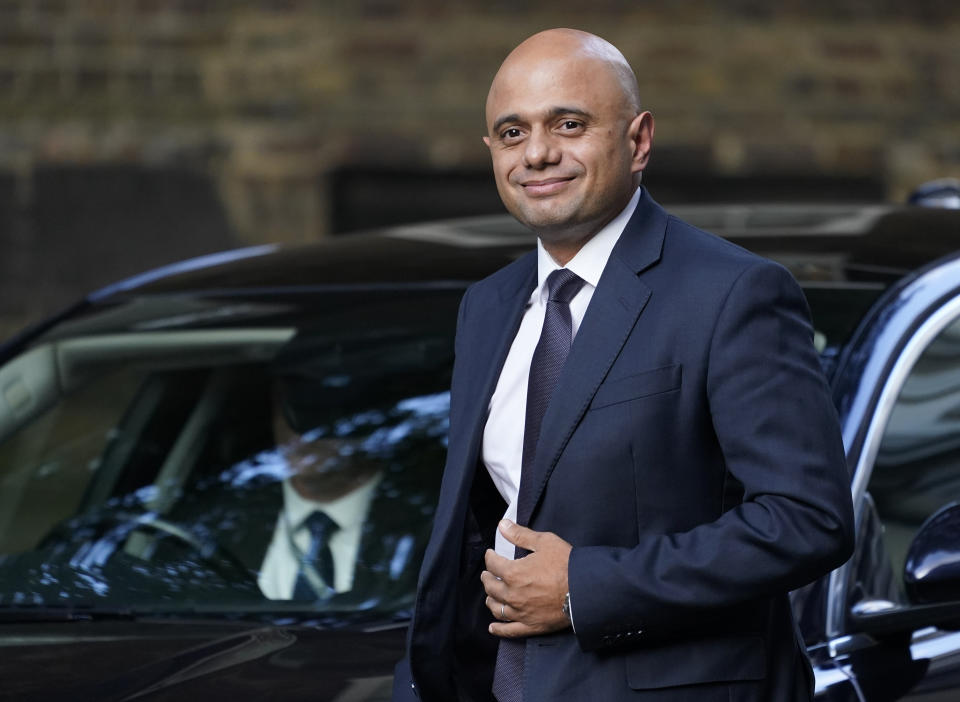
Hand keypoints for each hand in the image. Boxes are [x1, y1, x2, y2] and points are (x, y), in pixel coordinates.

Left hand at [481, 520, 571, 637]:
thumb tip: (502, 525)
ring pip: (497, 608)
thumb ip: (520, 535)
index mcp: (513, 573)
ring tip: (490, 596)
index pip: (493, 564)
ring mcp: (520, 612)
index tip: (491, 554)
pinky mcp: (531, 626)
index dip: (490, 557)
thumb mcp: (544, 542)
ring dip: (490, 600)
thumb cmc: (566, 565)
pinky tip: (493, 628)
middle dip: (487, 578)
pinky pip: (510, 630)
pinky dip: (499, 629)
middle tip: (487, 574)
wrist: (585, 590)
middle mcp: (512, 594)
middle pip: (491, 587)